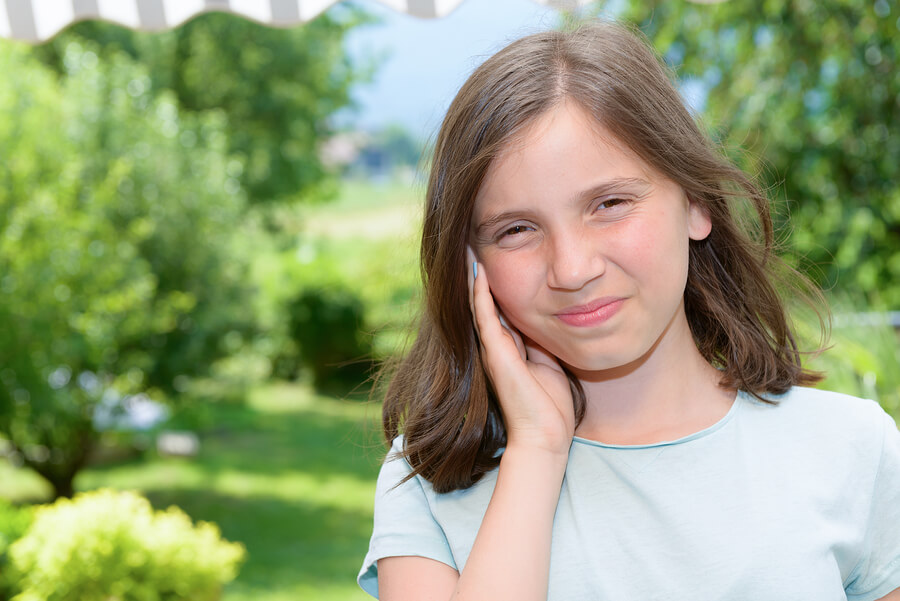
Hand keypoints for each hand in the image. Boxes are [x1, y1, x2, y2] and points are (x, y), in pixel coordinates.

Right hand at [467, 247, 574, 456]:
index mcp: (511, 346)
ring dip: (474, 276)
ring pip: (479, 304)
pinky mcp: (495, 354)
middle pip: (485, 300)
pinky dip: (481, 293)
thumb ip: (545, 340)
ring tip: (469, 248)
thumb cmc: (552, 406)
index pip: (501, 306)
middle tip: (472, 242)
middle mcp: (497, 345)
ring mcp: (493, 349)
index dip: (497, 281)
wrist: (545, 437)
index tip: (494, 254)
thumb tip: (555, 314)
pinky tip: (478, 271)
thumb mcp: (551, 361)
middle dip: (479, 273)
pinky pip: (485, 316)